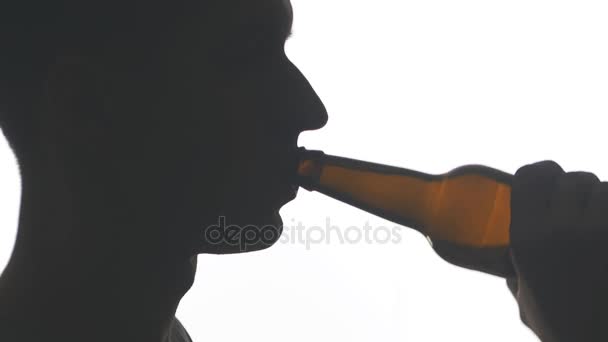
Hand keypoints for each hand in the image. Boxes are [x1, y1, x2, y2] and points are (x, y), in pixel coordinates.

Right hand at [507, 161, 607, 341]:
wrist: (594, 341)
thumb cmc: (556, 321)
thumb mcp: (521, 288)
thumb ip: (516, 259)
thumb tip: (511, 244)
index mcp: (528, 236)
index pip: (532, 175)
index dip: (540, 174)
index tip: (544, 183)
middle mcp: (561, 228)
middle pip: (573, 178)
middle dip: (575, 189)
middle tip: (574, 207)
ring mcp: (599, 232)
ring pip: (604, 188)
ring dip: (601, 199)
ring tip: (596, 220)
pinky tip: (606, 228)